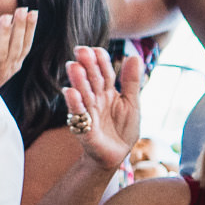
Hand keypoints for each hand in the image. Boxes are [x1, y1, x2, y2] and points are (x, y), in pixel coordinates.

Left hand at [0, 7, 37, 88]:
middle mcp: (7, 69)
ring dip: (5, 35)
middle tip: (22, 10)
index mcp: (15, 64)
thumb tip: (20, 14)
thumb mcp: (1, 56)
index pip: (26, 45)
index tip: (33, 12)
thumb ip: (9, 40)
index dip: (30, 29)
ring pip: (1, 53)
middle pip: (16, 47)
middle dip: (20, 27)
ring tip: (6, 17)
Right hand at [62, 45, 142, 169]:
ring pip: (83, 94)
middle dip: (87, 66)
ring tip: (73, 66)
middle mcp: (96, 100)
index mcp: (108, 92)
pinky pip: (78, 114)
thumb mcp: (132, 103)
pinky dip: (74, 103)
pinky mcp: (83, 128)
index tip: (95, 49)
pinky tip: (70, 91)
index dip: (100, 61)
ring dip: (78, 80)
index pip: (104, 73)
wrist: (115, 155)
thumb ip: (131, 81)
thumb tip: (134, 56)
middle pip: (92, 80)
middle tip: (80, 50)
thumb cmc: (122, 129)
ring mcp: (88, 113)